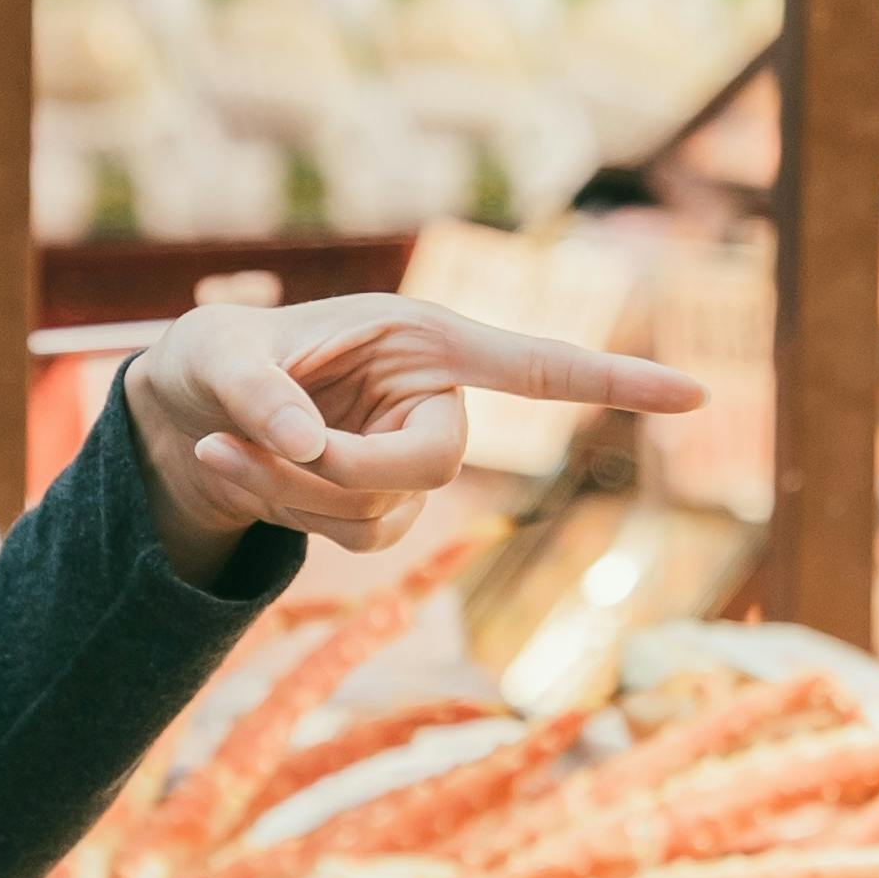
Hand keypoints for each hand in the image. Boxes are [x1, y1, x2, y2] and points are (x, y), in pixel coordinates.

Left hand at [113, 294, 696, 574]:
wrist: (180, 415)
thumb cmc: (210, 358)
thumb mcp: (214, 357)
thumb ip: (261, 394)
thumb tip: (305, 444)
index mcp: (420, 338)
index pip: (534, 365)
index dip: (615, 379)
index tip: (698, 395)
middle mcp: (429, 397)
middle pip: (436, 467)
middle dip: (346, 473)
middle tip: (263, 449)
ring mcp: (406, 459)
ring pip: (386, 514)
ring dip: (297, 497)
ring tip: (226, 451)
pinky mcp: (377, 506)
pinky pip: (353, 539)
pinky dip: (286, 515)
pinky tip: (240, 473)